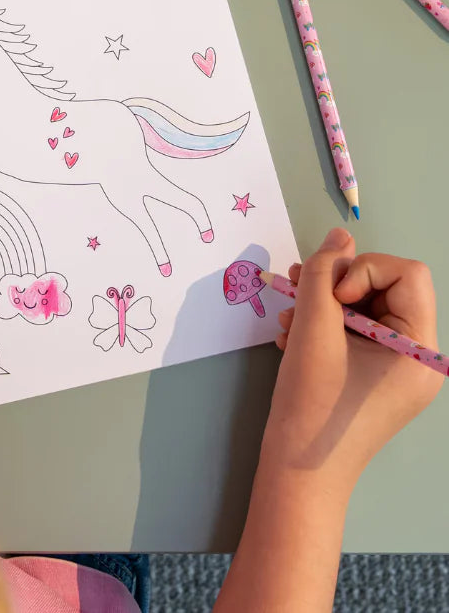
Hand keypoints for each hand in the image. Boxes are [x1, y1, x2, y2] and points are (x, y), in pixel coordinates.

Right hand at [264, 228, 440, 492]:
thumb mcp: (313, 330)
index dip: (363, 269)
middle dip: (335, 284)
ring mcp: (397, 369)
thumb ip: (323, 275)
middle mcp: (418, 357)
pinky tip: (291, 335)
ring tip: (287, 314)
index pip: (407, 274)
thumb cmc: (313, 404)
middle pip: (384, 287)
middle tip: (296, 289)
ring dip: (321, 303)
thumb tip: (340, 236)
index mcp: (420, 349)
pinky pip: (355, 332)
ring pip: (363, 307)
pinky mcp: (374, 377)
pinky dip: (322, 325)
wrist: (298, 471)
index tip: (330, 298)